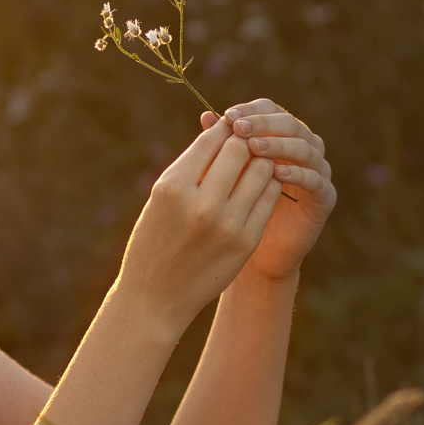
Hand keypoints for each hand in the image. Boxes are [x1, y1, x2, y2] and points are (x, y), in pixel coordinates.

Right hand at [118, 115, 285, 328]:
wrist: (155, 297)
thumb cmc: (153, 240)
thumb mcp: (161, 198)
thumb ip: (191, 166)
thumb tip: (221, 130)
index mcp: (173, 187)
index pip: (211, 140)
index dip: (223, 128)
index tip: (228, 127)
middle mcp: (202, 204)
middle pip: (240, 150)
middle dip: (245, 140)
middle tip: (244, 141)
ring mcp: (228, 225)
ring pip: (262, 170)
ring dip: (260, 161)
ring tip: (252, 163)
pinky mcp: (247, 242)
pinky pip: (269, 197)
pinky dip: (267, 185)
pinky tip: (257, 186)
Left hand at [203, 98, 336, 283]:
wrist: (256, 252)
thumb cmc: (236, 207)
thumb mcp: (225, 174)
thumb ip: (222, 146)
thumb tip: (206, 117)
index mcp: (281, 135)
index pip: (271, 110)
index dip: (251, 110)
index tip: (227, 117)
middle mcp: (304, 147)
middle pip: (290, 123)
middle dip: (263, 124)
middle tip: (239, 129)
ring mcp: (319, 170)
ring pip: (306, 147)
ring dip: (279, 145)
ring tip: (254, 148)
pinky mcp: (326, 196)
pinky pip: (316, 180)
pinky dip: (298, 173)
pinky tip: (277, 173)